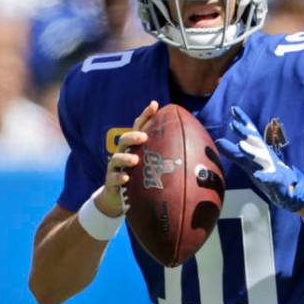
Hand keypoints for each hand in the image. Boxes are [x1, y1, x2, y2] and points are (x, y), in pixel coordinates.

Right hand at [95, 100, 158, 216]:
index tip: (154, 105)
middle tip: (143, 137)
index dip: (145, 116)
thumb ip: (164, 158)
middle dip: (133, 136)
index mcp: (133, 148)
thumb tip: (192, 152)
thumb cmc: (138, 179)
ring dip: (125, 158)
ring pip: (116, 158)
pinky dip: (119, 178)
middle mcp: (123, 154)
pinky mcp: (111, 182)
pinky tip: (126, 178)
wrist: (118, 198)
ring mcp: (115, 168)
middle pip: (124, 139)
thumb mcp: (150, 167)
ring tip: (135, 160)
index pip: (138, 128)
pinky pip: (113, 178)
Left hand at [216, 106, 303, 211]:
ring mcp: (271, 167)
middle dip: (245, 133)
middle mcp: (265, 155)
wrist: (287, 189)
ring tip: (241, 146)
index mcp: (259, 149)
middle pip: (255, 141)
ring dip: (251, 152)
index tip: (234, 109)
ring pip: (261, 158)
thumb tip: (217, 141)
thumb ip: (232, 152)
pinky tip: (258, 176)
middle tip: (233, 124)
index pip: (250, 132)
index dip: (243, 121)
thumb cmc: (265, 171)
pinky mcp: (276, 181)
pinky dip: (265, 176)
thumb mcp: (247, 161)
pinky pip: (270, 178)